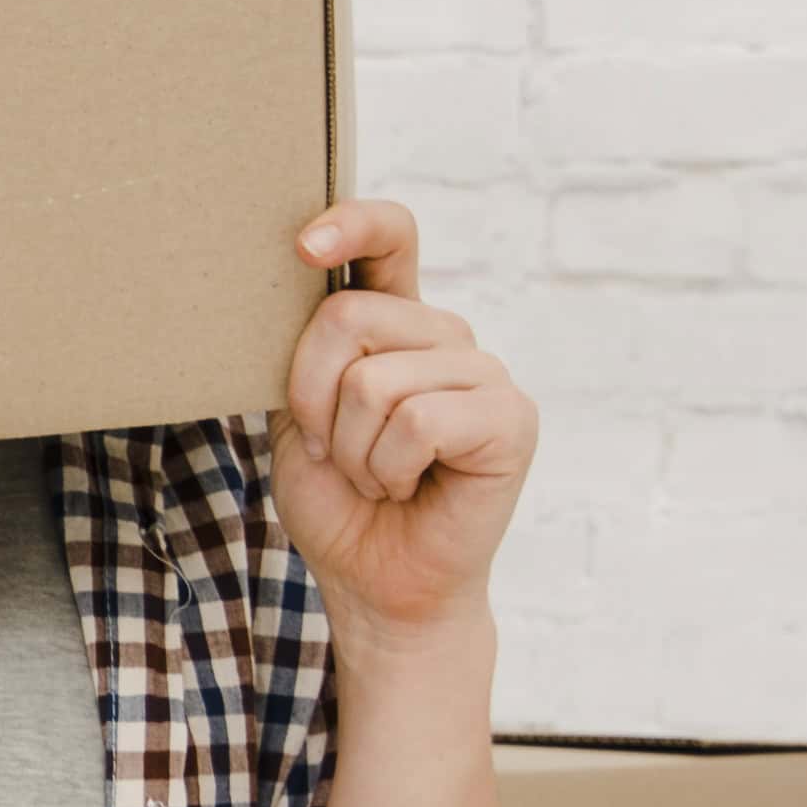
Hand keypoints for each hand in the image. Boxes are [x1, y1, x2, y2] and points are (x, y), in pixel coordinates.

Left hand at [269, 207, 533, 639]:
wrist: (377, 583)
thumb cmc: (339, 501)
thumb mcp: (300, 416)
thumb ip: (306, 352)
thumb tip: (296, 279)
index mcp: (396, 323)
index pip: (389, 238)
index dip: (351, 224)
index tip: (303, 246)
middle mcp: (445, 336)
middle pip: (349, 318)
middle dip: (312, 400)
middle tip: (332, 452)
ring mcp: (484, 373)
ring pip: (376, 381)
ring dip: (351, 450)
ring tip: (375, 477)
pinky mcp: (511, 418)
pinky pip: (419, 420)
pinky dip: (390, 468)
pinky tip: (408, 487)